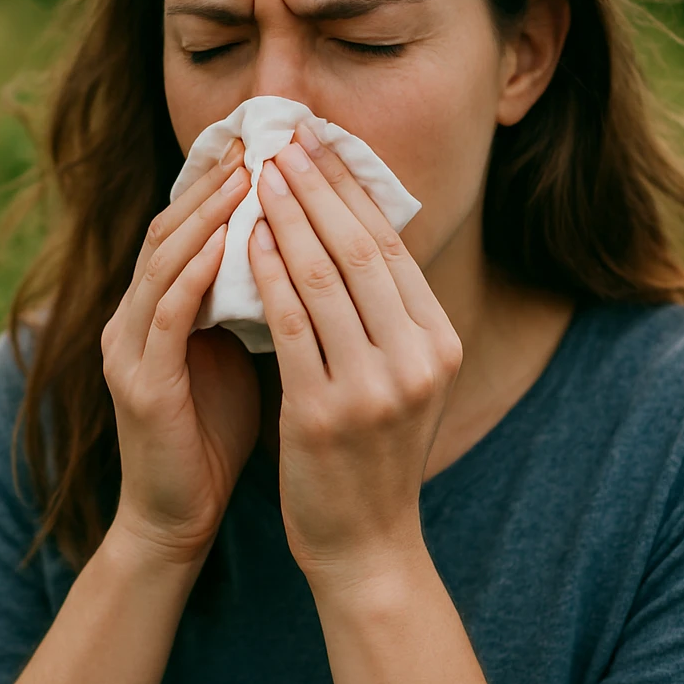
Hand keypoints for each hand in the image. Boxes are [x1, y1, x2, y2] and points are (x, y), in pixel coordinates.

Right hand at [101, 136, 260, 564]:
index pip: (184, 225)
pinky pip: (166, 316)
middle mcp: (132, 317)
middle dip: (213, 182)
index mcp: (155, 307)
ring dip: (205, 216)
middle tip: (256, 140)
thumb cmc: (214, 432)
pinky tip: (224, 245)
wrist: (179, 515)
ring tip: (246, 176)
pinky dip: (193, 274)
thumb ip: (248, 300)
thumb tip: (295, 245)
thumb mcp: (235, 351)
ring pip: (163, 262)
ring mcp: (127, 348)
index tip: (264, 141)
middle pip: (169, 229)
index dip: (218, 181)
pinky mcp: (137, 383)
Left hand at [247, 122, 462, 581]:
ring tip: (257, 175)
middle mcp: (418, 359)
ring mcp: (375, 387)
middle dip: (317, 186)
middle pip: (361, 249)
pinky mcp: (325, 413)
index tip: (317, 144)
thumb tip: (348, 225)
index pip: (391, 245)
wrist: (365, 542)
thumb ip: (386, 312)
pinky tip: (243, 240)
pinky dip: (266, 275)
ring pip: (324, 278)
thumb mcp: (401, 376)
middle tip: (282, 141)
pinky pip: (290, 325)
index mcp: (440, 342)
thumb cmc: (372, 451)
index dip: (350, 188)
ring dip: (286, 217)